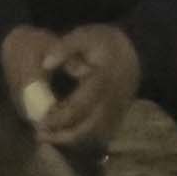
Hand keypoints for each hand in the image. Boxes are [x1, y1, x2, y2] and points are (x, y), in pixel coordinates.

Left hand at [14, 22, 142, 151]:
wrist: (136, 50)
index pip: (78, 107)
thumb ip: (64, 48)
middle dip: (63, 135)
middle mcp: (112, 100)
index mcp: (102, 81)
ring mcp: (117, 110)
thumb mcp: (84, 36)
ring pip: (95, 134)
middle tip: (40, 135)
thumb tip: (45, 64)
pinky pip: (101, 133)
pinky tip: (65, 134)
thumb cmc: (105, 42)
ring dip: (71, 139)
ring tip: (49, 137)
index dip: (58, 118)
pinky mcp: (118, 115)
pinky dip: (83, 136)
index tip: (40, 121)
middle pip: (87, 127)